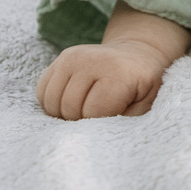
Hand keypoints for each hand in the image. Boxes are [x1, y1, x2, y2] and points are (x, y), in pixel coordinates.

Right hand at [36, 40, 170, 119]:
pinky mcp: (62, 58)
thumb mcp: (147, 104)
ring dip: (64, 113)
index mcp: (118, 73)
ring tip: (83, 111)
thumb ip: (127, 121)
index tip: (112, 117)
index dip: (99, 123)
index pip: (92, 112)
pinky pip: (43, 90)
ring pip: (52, 100)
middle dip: (81, 119)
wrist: (137, 54)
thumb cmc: (143, 85)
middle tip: (97, 115)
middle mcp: (93, 60)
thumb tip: (100, 135)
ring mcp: (74, 57)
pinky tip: (70, 102)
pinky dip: (52, 103)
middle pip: (70, 106)